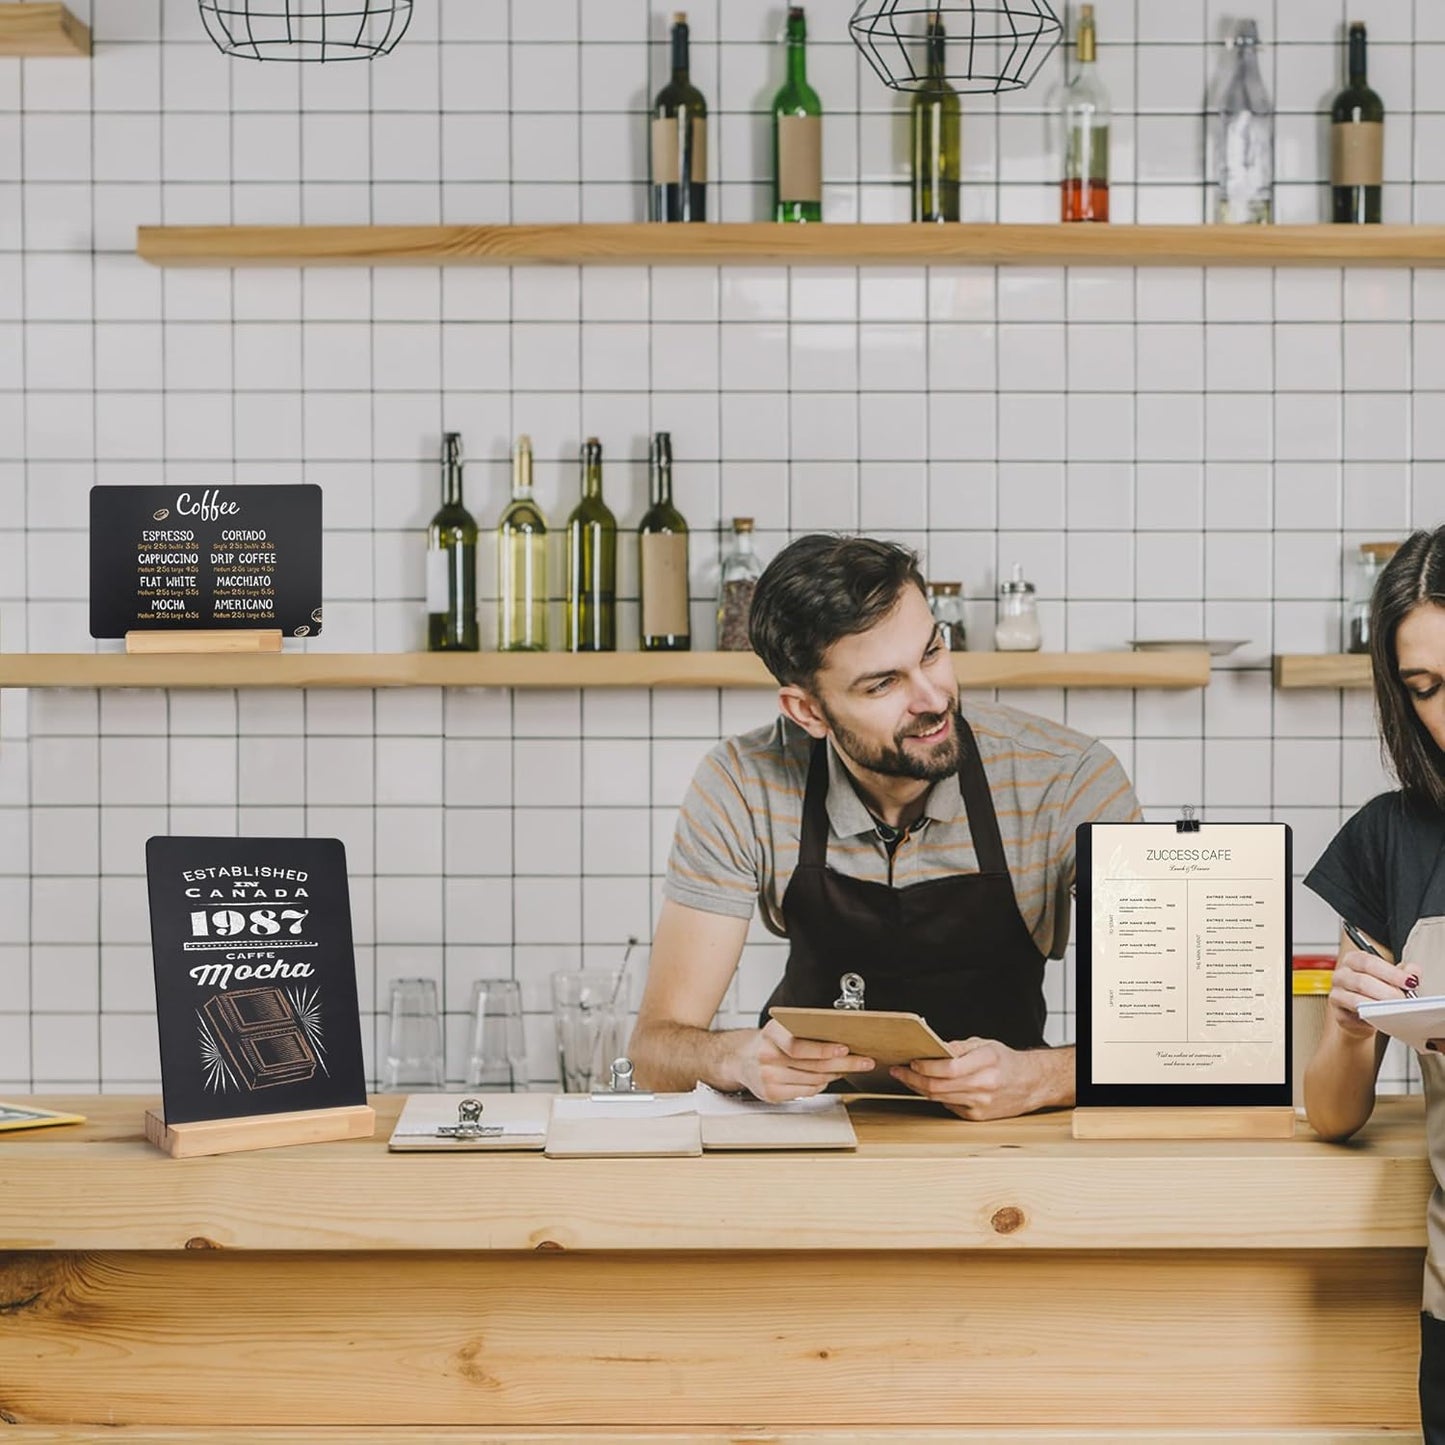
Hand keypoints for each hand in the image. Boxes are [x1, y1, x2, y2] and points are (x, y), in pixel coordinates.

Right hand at [733, 1019, 874, 1102]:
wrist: (740, 1060)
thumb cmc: (768, 1042)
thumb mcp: (781, 1029)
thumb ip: (804, 1032)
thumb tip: (839, 1038)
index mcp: (772, 1034)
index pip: (799, 1046)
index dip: (824, 1050)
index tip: (845, 1049)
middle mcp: (768, 1056)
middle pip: (813, 1065)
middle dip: (844, 1064)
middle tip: (864, 1062)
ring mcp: (769, 1078)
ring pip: (814, 1080)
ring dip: (835, 1074)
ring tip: (848, 1067)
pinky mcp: (772, 1094)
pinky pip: (807, 1091)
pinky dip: (821, 1085)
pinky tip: (827, 1078)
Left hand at [890, 1037, 1044, 1120]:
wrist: (1031, 1083)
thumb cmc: (1006, 1061)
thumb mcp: (984, 1044)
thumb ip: (958, 1047)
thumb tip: (932, 1048)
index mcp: (986, 1062)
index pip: (948, 1068)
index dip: (925, 1066)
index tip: (911, 1061)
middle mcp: (984, 1085)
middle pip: (939, 1086)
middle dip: (913, 1079)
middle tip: (898, 1071)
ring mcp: (981, 1104)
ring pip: (940, 1098)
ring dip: (919, 1088)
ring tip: (907, 1078)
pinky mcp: (978, 1117)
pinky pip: (949, 1106)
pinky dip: (936, 1097)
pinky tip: (928, 1088)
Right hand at [1329, 948, 1416, 1040]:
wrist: (1364, 1014)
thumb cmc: (1376, 991)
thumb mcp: (1391, 977)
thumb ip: (1403, 972)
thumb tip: (1413, 972)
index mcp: (1353, 960)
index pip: (1369, 962)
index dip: (1391, 972)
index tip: (1409, 982)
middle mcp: (1341, 975)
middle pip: (1362, 981)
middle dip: (1388, 992)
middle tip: (1404, 1000)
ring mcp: (1337, 994)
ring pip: (1357, 1000)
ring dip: (1379, 1006)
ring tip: (1395, 1010)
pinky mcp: (1339, 1014)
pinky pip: (1355, 1017)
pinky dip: (1371, 1018)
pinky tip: (1382, 1018)